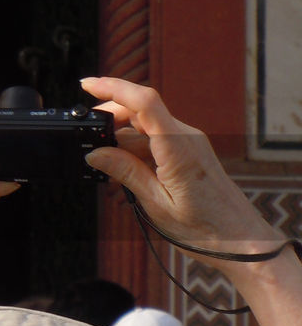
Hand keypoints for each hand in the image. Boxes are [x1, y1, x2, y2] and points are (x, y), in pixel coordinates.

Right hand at [80, 77, 284, 262]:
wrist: (239, 240)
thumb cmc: (204, 227)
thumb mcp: (156, 203)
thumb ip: (125, 172)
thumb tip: (94, 153)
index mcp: (178, 148)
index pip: (144, 103)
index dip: (114, 88)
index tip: (86, 85)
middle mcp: (185, 137)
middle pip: (139, 110)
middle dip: (108, 119)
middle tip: (86, 141)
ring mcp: (187, 143)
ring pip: (143, 128)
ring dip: (119, 142)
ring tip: (107, 173)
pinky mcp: (186, 152)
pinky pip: (153, 141)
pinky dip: (132, 152)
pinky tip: (122, 174)